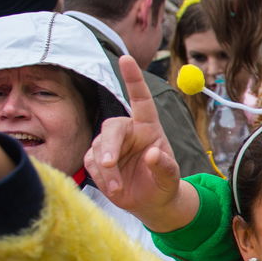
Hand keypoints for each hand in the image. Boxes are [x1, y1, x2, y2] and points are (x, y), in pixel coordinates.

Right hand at [84, 56, 198, 231]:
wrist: (150, 202)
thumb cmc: (163, 183)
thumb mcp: (170, 178)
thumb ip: (164, 166)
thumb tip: (153, 154)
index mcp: (148, 127)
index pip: (141, 99)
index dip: (133, 79)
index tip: (127, 58)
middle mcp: (128, 131)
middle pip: (111, 128)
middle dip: (108, 146)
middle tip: (109, 165)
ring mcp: (110, 144)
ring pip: (98, 148)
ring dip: (107, 170)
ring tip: (120, 188)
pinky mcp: (97, 159)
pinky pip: (91, 162)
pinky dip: (100, 177)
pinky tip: (114, 188)